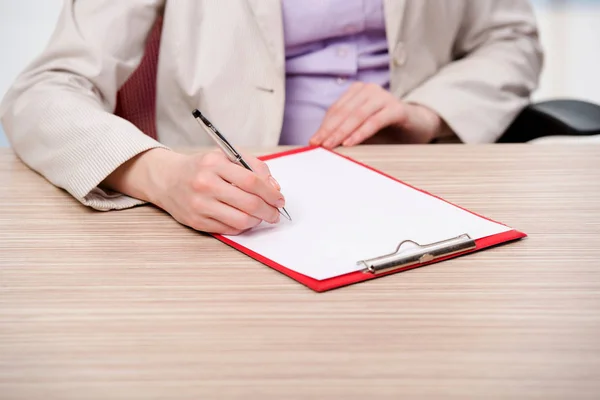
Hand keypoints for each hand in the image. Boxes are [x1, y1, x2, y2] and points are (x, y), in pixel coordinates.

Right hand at [102, 148, 284, 234]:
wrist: (167, 179)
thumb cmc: (201, 167)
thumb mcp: (225, 156)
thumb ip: (253, 167)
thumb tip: (274, 187)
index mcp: (214, 164)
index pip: (252, 181)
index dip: (271, 193)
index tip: (279, 199)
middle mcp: (205, 185)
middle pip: (249, 203)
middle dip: (269, 211)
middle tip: (275, 213)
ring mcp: (200, 205)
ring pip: (240, 220)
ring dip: (257, 221)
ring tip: (261, 216)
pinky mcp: (196, 222)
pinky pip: (228, 229)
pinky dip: (242, 227)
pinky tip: (245, 220)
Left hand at [309, 82, 449, 147]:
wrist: (419, 125)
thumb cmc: (387, 129)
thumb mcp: (362, 129)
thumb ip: (345, 131)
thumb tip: (322, 143)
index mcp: (358, 92)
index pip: (336, 110)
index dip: (324, 126)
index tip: (313, 141)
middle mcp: (369, 90)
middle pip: (344, 112)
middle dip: (329, 130)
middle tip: (318, 145)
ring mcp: (384, 97)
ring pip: (357, 115)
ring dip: (342, 132)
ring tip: (331, 145)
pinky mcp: (397, 109)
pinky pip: (375, 121)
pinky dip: (361, 132)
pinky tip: (350, 143)